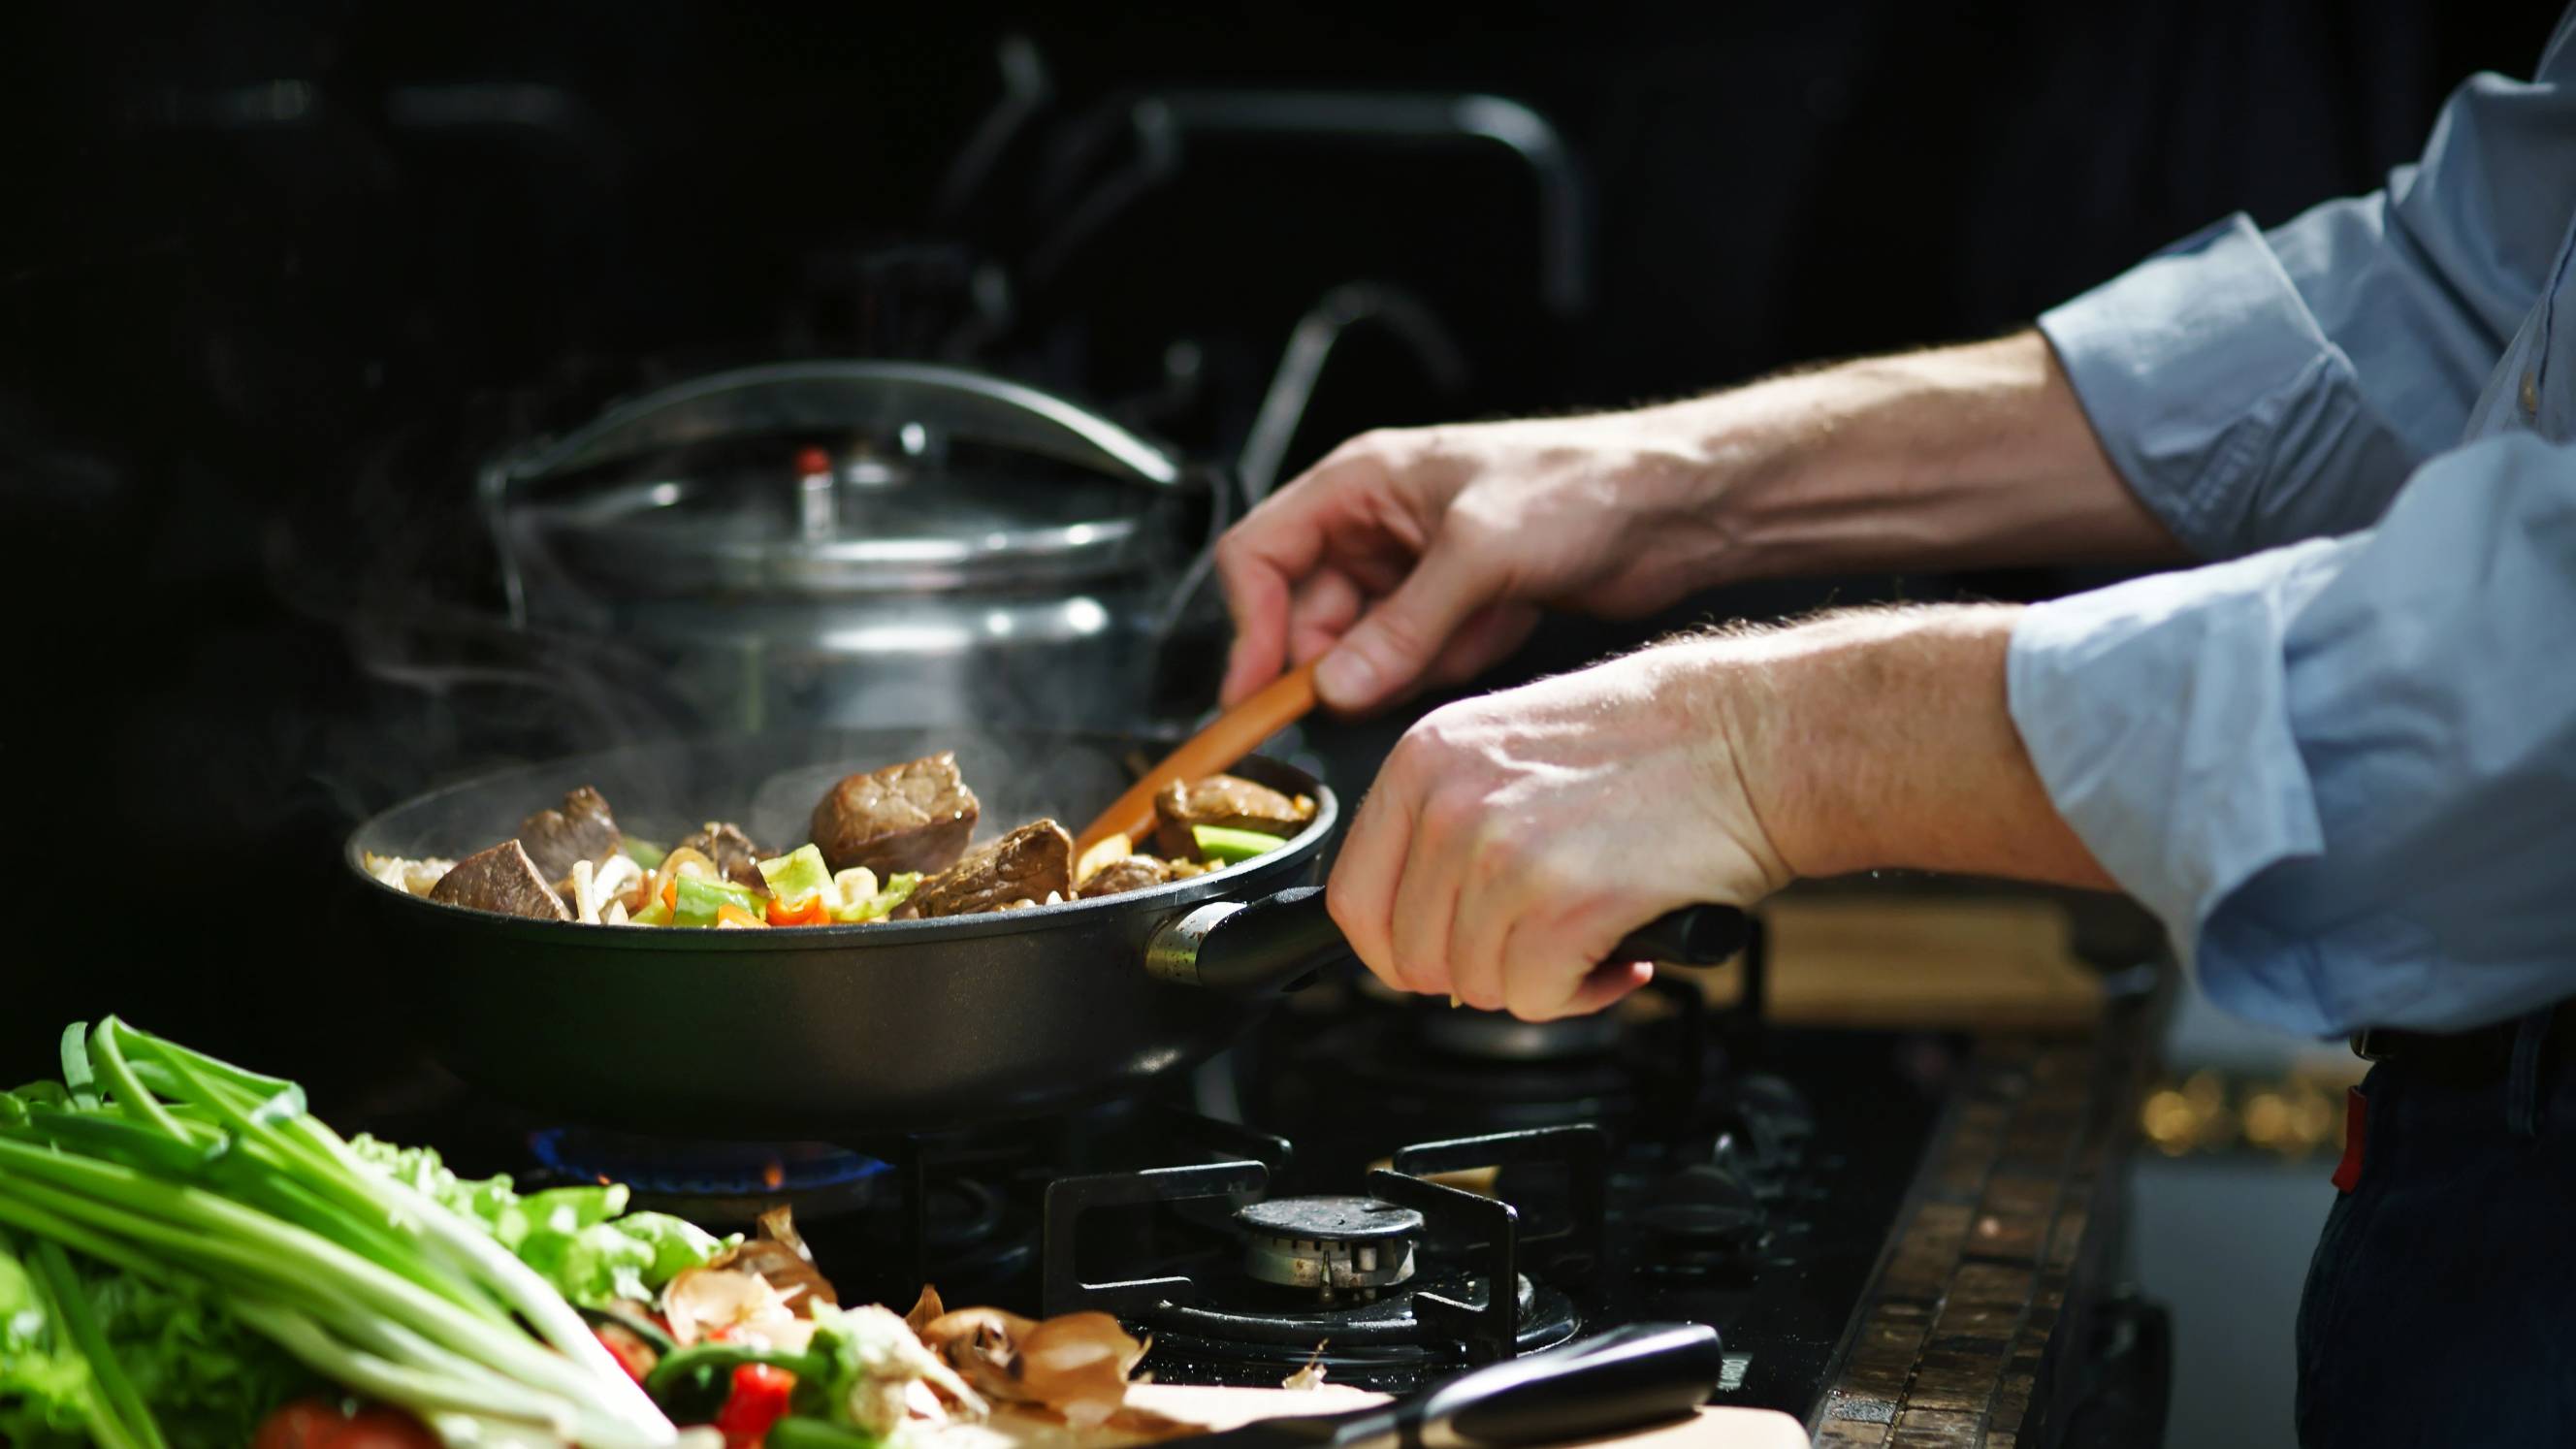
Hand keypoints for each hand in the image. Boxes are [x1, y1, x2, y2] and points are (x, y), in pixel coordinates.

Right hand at [1215, 414, 1736, 713]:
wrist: (1673, 506)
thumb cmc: (1581, 484)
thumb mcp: (1479, 553)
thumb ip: (1400, 628)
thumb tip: (1334, 688)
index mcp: (1358, 483)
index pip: (1260, 556)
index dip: (1249, 627)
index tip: (1255, 696)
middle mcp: (1375, 525)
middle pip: (1303, 612)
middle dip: (1333, 661)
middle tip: (1365, 695)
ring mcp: (1413, 570)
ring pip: (1360, 645)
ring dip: (1397, 665)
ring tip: (1459, 641)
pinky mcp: (1453, 607)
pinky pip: (1414, 658)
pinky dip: (1443, 664)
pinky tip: (1493, 635)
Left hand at [1325, 638, 1790, 1019]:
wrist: (1753, 736)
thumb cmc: (1654, 741)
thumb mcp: (1510, 750)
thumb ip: (1447, 821)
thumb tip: (1412, 914)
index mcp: (1425, 759)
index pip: (1353, 901)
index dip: (1396, 950)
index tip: (1439, 955)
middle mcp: (1451, 805)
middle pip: (1411, 959)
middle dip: (1477, 968)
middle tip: (1537, 941)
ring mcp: (1503, 855)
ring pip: (1474, 985)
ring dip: (1535, 981)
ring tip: (1588, 934)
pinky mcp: (1565, 905)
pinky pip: (1535, 1000)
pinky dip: (1580, 995)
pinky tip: (1617, 954)